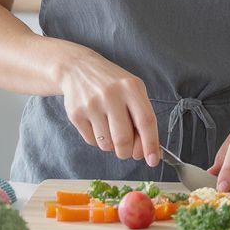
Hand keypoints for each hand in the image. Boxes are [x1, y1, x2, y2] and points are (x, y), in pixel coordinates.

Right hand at [58, 48, 160, 166]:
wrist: (78, 68)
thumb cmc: (112, 83)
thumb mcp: (132, 90)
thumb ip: (141, 117)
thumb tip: (145, 151)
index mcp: (131, 87)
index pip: (145, 121)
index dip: (151, 144)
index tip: (153, 160)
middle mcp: (111, 95)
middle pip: (124, 139)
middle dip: (127, 152)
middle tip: (127, 149)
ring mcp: (91, 104)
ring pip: (107, 144)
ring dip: (112, 146)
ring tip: (110, 129)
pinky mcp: (76, 114)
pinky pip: (92, 141)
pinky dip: (98, 140)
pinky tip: (97, 124)